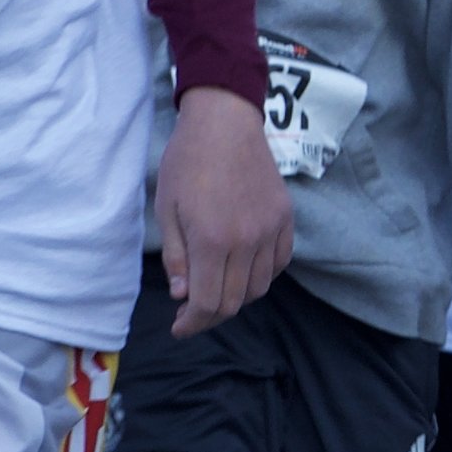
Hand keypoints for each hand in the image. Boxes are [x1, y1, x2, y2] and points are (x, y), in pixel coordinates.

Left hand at [153, 86, 294, 336]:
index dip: (193, 324)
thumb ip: (176, 258)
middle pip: (236, 301)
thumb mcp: (166, 211)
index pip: (208, 303)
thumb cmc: (187, 164)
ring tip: (217, 288)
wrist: (226, 125)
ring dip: (237, 296)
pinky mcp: (285, 218)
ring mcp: (271, 230)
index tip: (180, 327)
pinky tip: (243, 267)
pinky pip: (279, 262)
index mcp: (212, 241)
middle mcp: (247, 241)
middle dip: (211, 315)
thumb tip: (183, 294)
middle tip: (192, 312)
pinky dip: (262, 274)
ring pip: (260, 286)